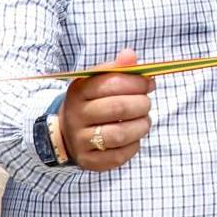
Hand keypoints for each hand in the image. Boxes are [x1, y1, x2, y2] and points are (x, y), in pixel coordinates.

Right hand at [58, 52, 157, 173]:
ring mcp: (81, 140)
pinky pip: (118, 156)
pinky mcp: (89, 161)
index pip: (111, 83)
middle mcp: (76, 115)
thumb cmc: (92, 103)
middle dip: (141, 104)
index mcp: (79, 91)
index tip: (149, 83)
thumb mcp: (98, 82)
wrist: (67, 132)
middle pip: (118, 108)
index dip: (136, 82)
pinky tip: (133, 138)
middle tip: (147, 103)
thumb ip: (117, 68)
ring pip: (119, 134)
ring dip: (141, 126)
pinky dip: (133, 146)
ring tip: (144, 121)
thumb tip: (130, 55)